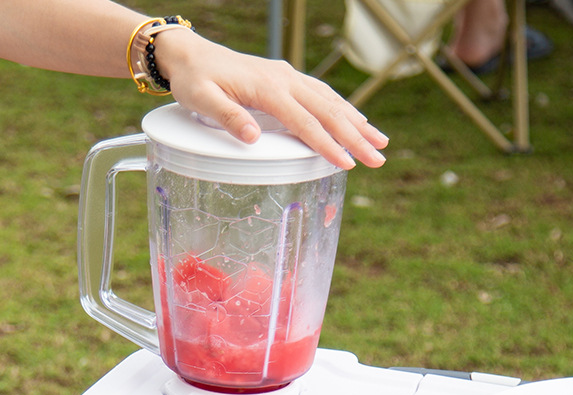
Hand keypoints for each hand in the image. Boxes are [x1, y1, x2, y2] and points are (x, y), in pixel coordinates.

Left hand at [157, 31, 387, 169]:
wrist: (191, 54)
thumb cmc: (195, 79)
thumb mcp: (202, 99)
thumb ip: (227, 117)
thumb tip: (251, 137)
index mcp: (268, 88)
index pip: (305, 121)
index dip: (327, 144)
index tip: (346, 163)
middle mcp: (285, 79)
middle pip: (328, 111)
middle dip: (356, 137)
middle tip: (379, 159)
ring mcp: (288, 77)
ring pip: (331, 100)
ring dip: (357, 122)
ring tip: (380, 142)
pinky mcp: (286, 79)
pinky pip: (322, 94)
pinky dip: (343, 109)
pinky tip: (355, 120)